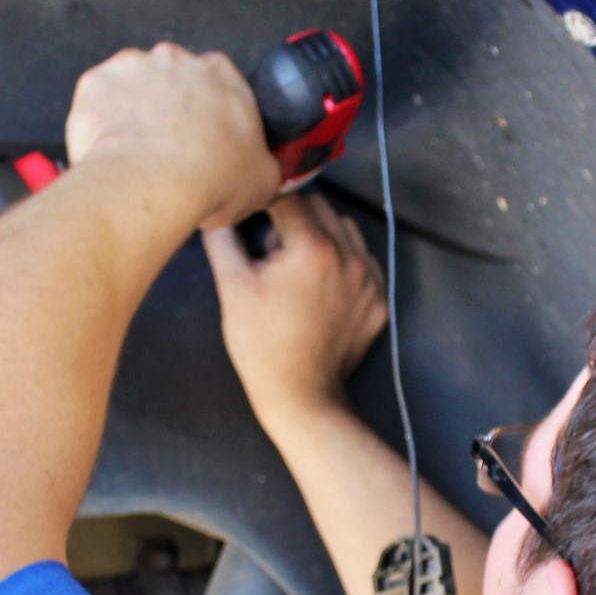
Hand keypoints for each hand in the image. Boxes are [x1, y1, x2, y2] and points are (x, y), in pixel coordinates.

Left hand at [64, 43, 277, 231]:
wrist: (151, 186)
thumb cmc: (204, 178)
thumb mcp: (262, 181)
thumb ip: (265, 165)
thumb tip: (264, 172)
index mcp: (224, 75)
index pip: (221, 83)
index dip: (213, 113)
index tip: (208, 135)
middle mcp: (178, 61)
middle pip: (174, 80)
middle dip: (171, 108)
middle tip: (172, 149)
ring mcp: (135, 67)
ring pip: (134, 86)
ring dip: (135, 110)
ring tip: (139, 153)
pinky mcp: (98, 82)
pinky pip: (99, 98)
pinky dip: (101, 120)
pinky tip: (113, 148)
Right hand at [204, 194, 387, 427]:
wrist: (301, 396)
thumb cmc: (261, 345)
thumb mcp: (232, 288)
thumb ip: (223, 239)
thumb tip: (217, 212)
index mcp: (313, 248)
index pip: (287, 198)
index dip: (263, 206)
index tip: (253, 219)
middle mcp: (349, 256)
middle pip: (320, 206)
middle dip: (294, 218)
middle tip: (273, 251)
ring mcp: (369, 278)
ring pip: (346, 229)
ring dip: (323, 235)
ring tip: (298, 268)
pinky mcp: (378, 299)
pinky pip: (364, 260)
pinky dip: (343, 261)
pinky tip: (321, 286)